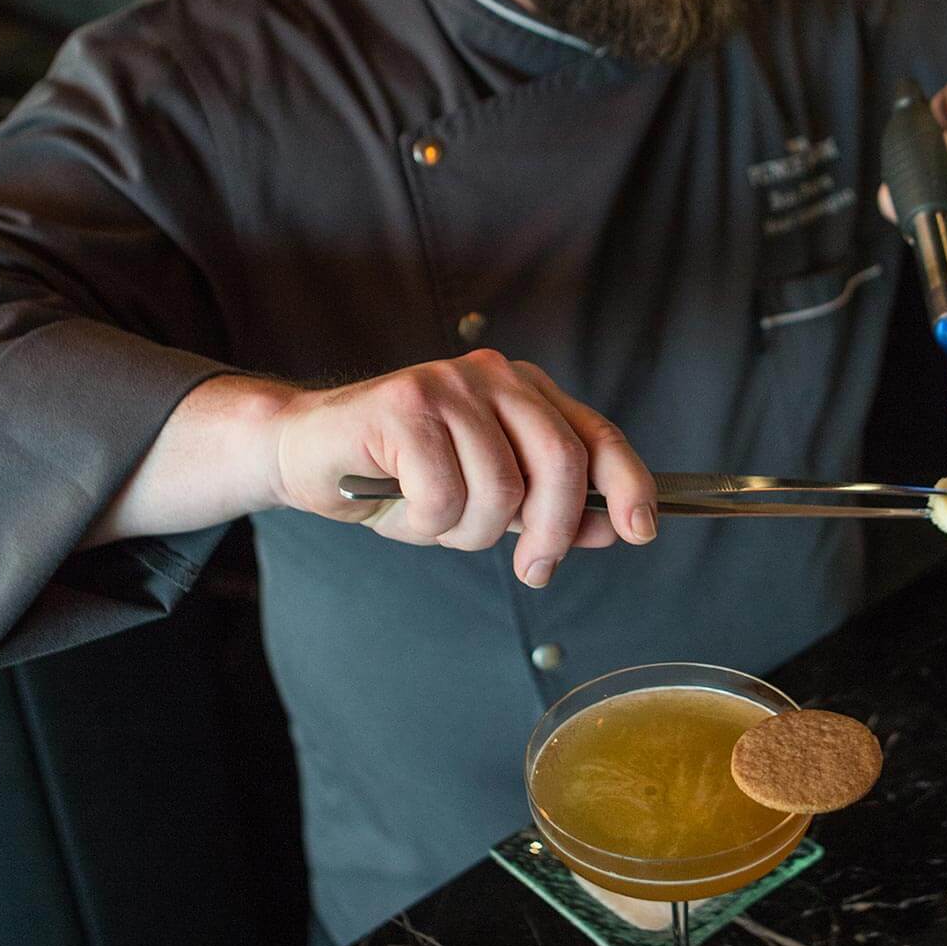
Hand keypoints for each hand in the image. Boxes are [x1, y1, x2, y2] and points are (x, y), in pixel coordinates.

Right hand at [268, 348, 657, 587]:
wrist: (306, 452)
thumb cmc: (399, 476)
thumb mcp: (487, 496)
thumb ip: (547, 505)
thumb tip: (614, 526)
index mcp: (524, 391)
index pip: (596, 435)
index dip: (627, 484)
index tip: (640, 529)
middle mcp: (494, 377)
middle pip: (558, 461)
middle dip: (552, 531)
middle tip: (534, 568)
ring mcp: (449, 385)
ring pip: (499, 489)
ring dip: (468, 531)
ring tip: (435, 519)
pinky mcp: (404, 405)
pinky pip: (443, 495)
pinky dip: (425, 522)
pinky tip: (399, 503)